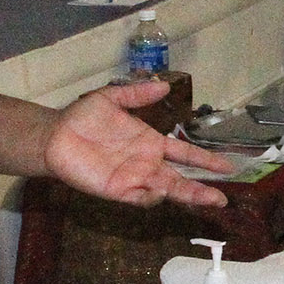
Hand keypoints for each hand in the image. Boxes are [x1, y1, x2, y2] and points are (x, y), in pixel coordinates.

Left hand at [44, 82, 233, 208]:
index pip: (185, 153)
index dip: (206, 160)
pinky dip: (152, 197)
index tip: (228, 166)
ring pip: (167, 190)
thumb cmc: (83, 118)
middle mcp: (147, 163)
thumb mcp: (113, 98)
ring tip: (207, 198)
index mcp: (151, 143)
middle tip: (224, 197)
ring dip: (186, 195)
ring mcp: (134, 178)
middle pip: (181, 178)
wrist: (55, 135)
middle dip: (202, 188)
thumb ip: (138, 94)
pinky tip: (162, 193)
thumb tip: (164, 85)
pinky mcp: (118, 190)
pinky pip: (140, 198)